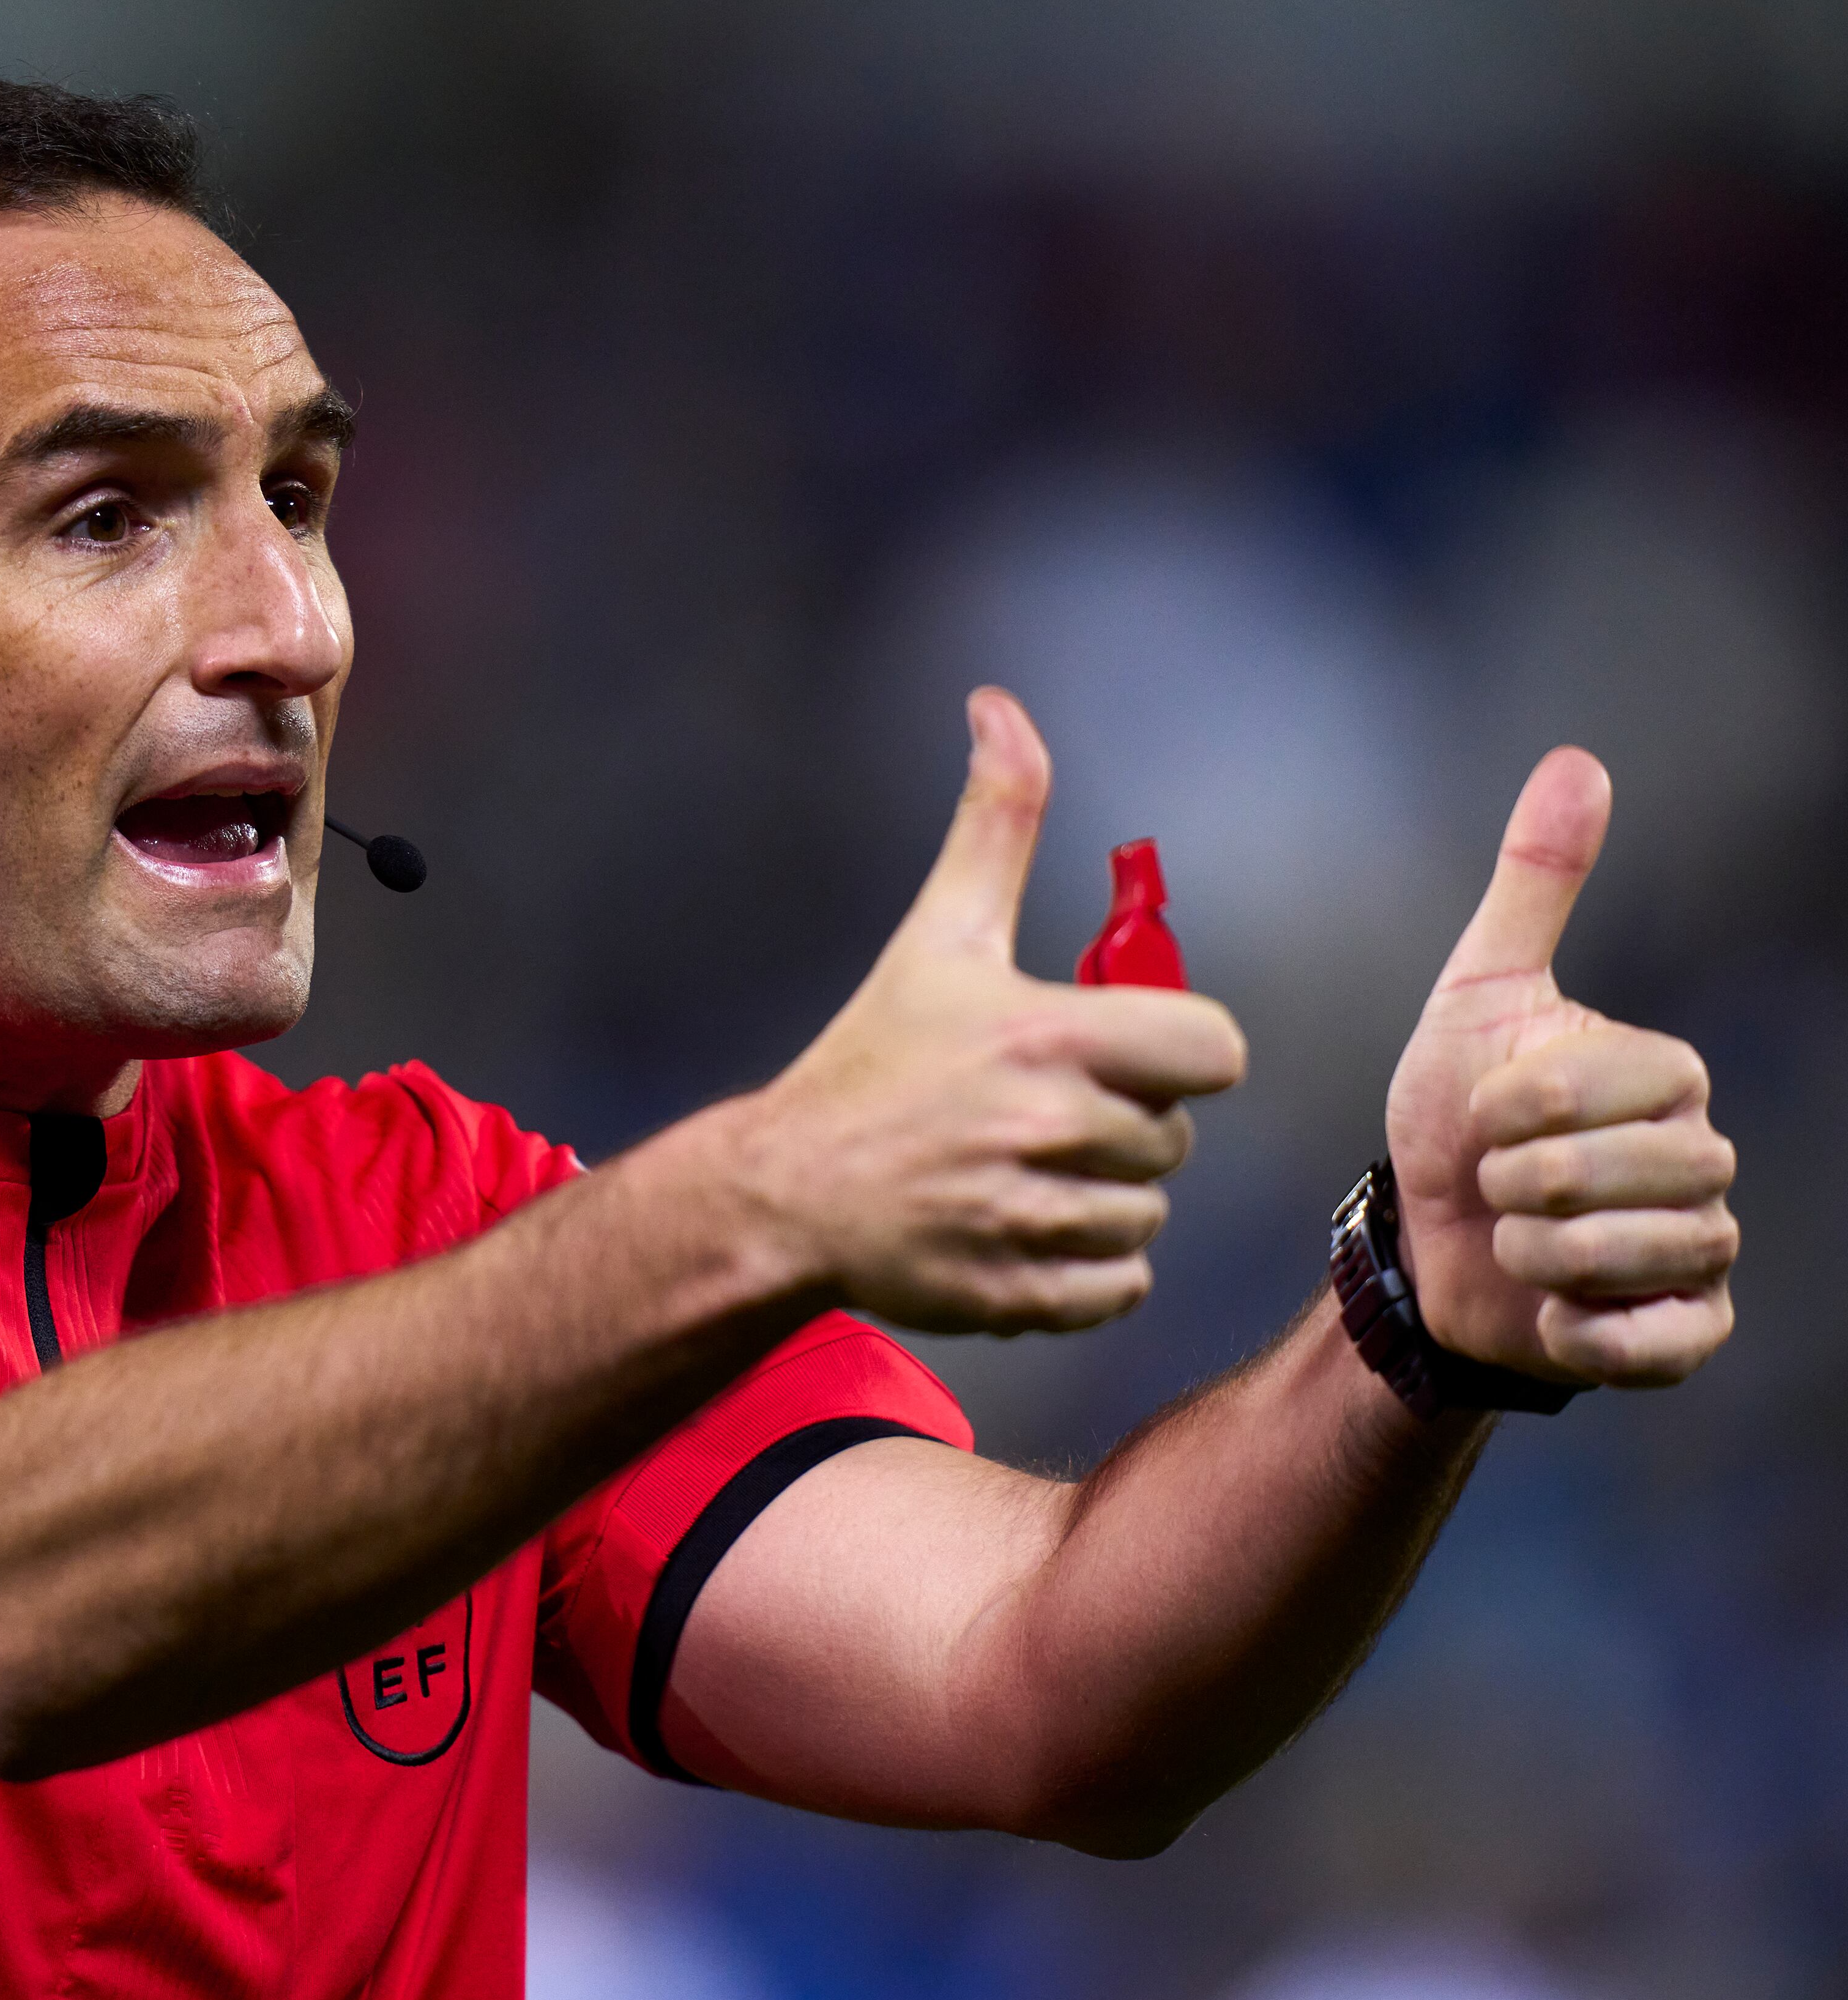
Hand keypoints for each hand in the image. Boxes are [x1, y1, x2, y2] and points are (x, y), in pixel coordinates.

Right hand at [729, 689, 1247, 1334]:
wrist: (785, 1191)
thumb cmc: (871, 1063)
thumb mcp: (940, 934)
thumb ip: (995, 821)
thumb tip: (999, 706)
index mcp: (1048, 1036)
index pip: (1215, 1051)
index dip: (1175, 1051)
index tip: (1116, 1052)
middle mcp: (1049, 1128)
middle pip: (1175, 1139)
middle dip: (1124, 1126)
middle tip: (1039, 1116)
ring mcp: (1035, 1218)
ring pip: (1148, 1216)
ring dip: (1102, 1200)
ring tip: (1022, 1176)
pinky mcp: (1023, 1294)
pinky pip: (1122, 1288)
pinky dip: (1085, 1273)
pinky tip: (1021, 1232)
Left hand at [1384, 749, 1736, 1385]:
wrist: (1423, 1241)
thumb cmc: (1452, 1115)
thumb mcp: (1477, 993)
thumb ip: (1533, 886)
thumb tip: (1578, 761)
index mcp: (1667, 1076)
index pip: (1602, 1087)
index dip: (1514, 1108)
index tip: (1482, 1116)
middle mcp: (1703, 1159)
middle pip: (1614, 1173)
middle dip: (1514, 1183)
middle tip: (1490, 1185)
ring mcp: (1704, 1250)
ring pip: (1627, 1255)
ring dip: (1535, 1252)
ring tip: (1512, 1240)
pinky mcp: (1685, 1333)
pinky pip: (1654, 1344)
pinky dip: (1582, 1331)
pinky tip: (1550, 1309)